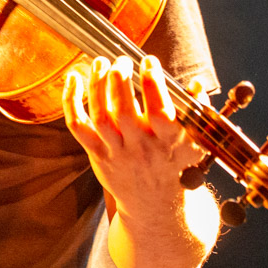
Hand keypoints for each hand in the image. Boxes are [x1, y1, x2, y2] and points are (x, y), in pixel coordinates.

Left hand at [61, 54, 205, 221]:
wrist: (154, 206)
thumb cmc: (173, 166)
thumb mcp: (193, 144)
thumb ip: (196, 113)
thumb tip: (196, 83)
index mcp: (168, 143)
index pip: (160, 112)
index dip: (153, 85)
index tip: (150, 62)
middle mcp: (141, 147)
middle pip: (124, 112)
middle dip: (120, 81)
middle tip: (121, 60)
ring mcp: (116, 152)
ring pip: (100, 116)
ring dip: (97, 85)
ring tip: (101, 62)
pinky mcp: (97, 154)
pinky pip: (79, 126)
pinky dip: (71, 101)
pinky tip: (74, 77)